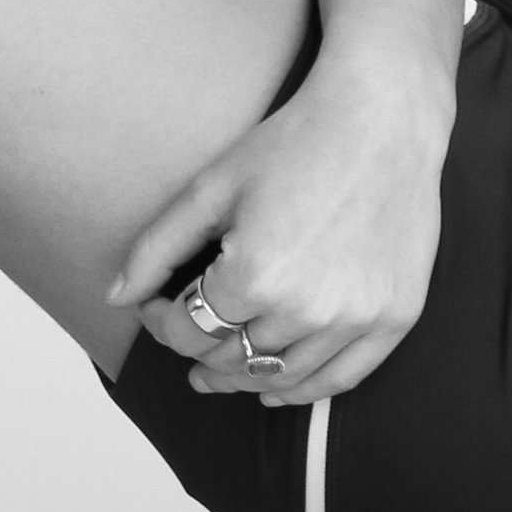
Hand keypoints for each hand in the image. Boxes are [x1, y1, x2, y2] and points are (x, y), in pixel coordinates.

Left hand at [106, 55, 451, 404]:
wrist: (384, 121)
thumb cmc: (298, 143)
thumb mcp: (212, 189)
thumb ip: (156, 249)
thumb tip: (116, 299)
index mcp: (254, 276)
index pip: (187, 332)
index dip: (160, 324)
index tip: (156, 307)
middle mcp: (306, 309)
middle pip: (231, 360)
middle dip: (198, 349)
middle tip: (188, 334)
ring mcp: (356, 318)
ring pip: (282, 378)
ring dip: (243, 377)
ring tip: (221, 370)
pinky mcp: (395, 317)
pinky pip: (342, 379)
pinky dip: (304, 390)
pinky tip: (274, 387)